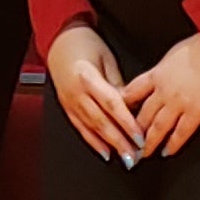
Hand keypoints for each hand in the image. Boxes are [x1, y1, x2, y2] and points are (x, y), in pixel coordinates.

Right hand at [43, 23, 142, 161]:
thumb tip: (132, 107)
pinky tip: (105, 153)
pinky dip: (94, 142)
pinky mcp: (67, 107)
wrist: (59, 41)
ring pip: (91, 128)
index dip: (126, 122)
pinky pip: (81, 128)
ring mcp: (70, 102)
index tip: (140, 136)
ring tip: (125, 158)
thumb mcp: (107, 59)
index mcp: (88, 78)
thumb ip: (118, 84)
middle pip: (102, 121)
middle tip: (136, 156)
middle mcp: (76, 93)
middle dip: (120, 140)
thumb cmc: (86, 44)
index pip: (111, 104)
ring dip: (109, 145)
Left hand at [122, 33, 199, 157]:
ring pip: (158, 128)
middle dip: (132, 130)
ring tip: (142, 153)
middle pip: (142, 114)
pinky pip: (181, 133)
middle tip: (126, 141)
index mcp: (156, 74)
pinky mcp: (196, 112)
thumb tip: (161, 75)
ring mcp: (178, 103)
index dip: (124, 105)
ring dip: (148, 143)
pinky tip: (167, 152)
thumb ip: (164, 69)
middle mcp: (163, 91)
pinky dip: (173, 144)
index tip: (118, 115)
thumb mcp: (173, 54)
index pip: (132, 92)